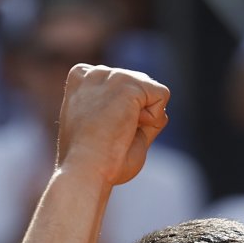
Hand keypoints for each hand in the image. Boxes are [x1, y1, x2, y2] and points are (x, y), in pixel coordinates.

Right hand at [56, 66, 168, 185]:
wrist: (85, 171)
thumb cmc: (95, 162)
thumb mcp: (110, 133)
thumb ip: (131, 116)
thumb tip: (160, 111)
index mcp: (81, 80)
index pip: (122, 89)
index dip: (124, 114)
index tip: (102, 132)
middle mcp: (93, 72)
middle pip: (140, 88)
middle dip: (137, 116)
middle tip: (112, 136)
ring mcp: (110, 75)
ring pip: (152, 92)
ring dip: (145, 119)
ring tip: (119, 132)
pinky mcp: (127, 84)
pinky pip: (162, 95)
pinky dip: (155, 119)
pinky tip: (130, 128)